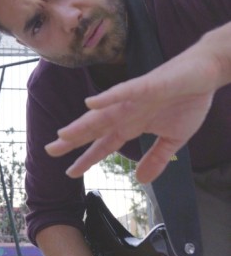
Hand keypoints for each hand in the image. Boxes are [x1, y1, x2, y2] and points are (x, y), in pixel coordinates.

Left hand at [45, 44, 218, 182]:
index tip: (69, 171)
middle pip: (94, 128)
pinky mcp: (147, 86)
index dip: (87, 158)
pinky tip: (90, 103)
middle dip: (72, 140)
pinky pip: (124, 92)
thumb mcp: (173, 140)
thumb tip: (141, 181)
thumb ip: (155, 159)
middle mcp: (126, 112)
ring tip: (63, 134)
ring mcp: (134, 99)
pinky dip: (108, 98)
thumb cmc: (187, 101)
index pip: (104, 144)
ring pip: (102, 113)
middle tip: (49, 151)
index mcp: (131, 125)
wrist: (205, 74)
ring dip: (83, 123)